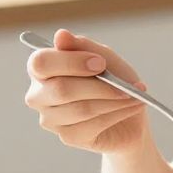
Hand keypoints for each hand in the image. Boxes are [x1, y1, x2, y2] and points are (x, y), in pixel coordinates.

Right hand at [23, 29, 148, 154]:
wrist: (129, 114)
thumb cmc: (112, 80)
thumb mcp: (103, 57)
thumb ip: (83, 46)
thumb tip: (60, 35)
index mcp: (41, 68)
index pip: (41, 63)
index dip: (71, 62)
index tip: (100, 63)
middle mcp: (38, 95)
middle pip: (61, 89)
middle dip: (98, 85)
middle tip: (124, 84)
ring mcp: (50, 119)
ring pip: (81, 108)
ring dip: (113, 100)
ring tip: (134, 95)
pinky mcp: (68, 137)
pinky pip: (92, 125)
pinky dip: (117, 113)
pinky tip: (131, 106)